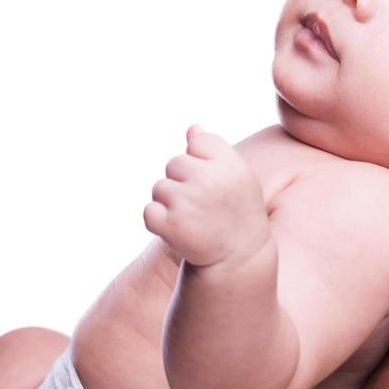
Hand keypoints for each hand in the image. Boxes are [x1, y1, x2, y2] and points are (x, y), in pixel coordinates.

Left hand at [144, 125, 270, 266]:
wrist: (239, 260)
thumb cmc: (237, 212)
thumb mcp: (237, 177)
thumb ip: (215, 150)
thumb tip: (192, 129)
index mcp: (229, 165)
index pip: (198, 141)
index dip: (202, 161)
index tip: (215, 182)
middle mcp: (208, 180)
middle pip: (174, 163)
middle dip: (182, 181)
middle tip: (202, 204)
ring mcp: (187, 201)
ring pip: (159, 187)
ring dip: (170, 203)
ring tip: (193, 219)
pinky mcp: (170, 224)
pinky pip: (149, 211)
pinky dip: (158, 222)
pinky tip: (179, 231)